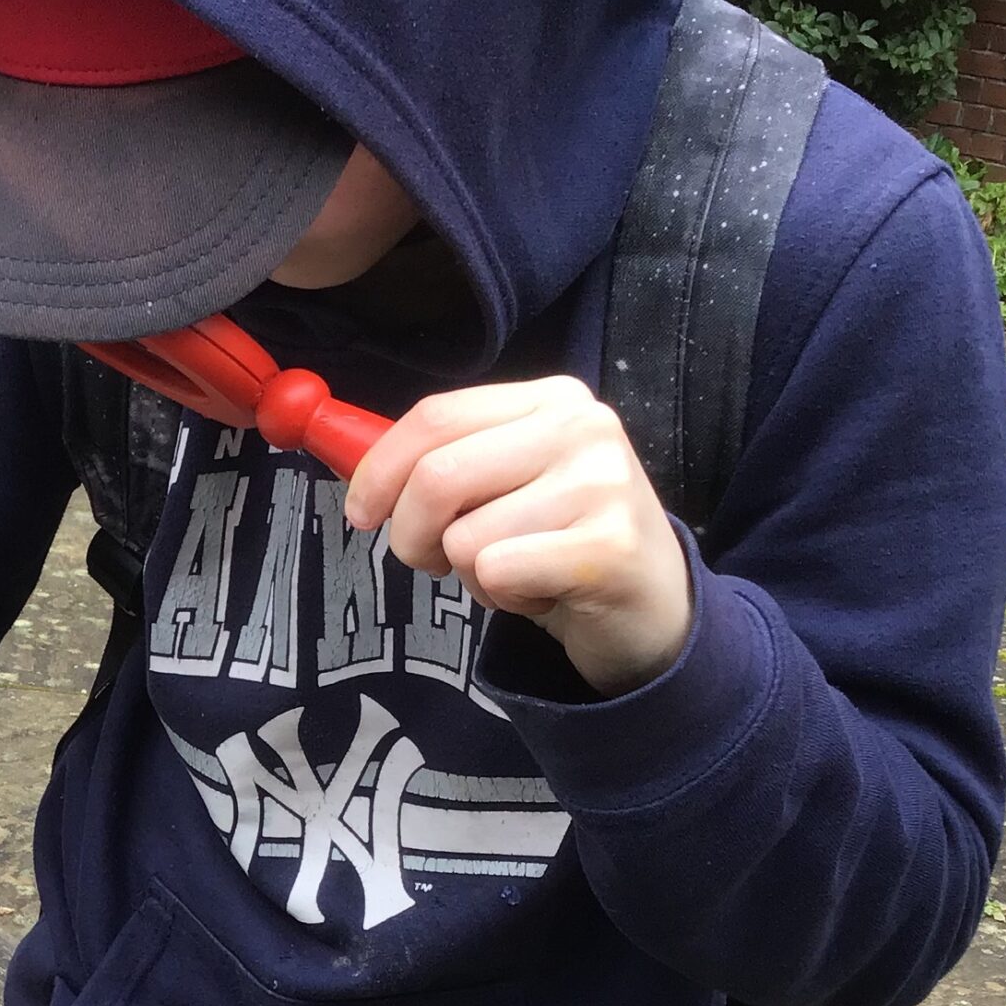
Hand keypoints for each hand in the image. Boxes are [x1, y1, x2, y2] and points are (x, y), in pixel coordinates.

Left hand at [342, 376, 691, 695]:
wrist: (654, 606)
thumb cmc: (562, 543)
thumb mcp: (508, 484)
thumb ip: (443, 462)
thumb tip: (350, 457)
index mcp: (552, 399)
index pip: (436, 416)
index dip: (379, 469)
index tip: (361, 512)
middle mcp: (582, 428)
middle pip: (437, 475)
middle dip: (410, 533)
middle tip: (434, 560)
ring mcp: (602, 484)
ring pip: (465, 537)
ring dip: (472, 574)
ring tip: (520, 572)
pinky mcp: (608, 547)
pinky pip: (497, 572)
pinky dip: (503, 598)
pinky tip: (542, 592)